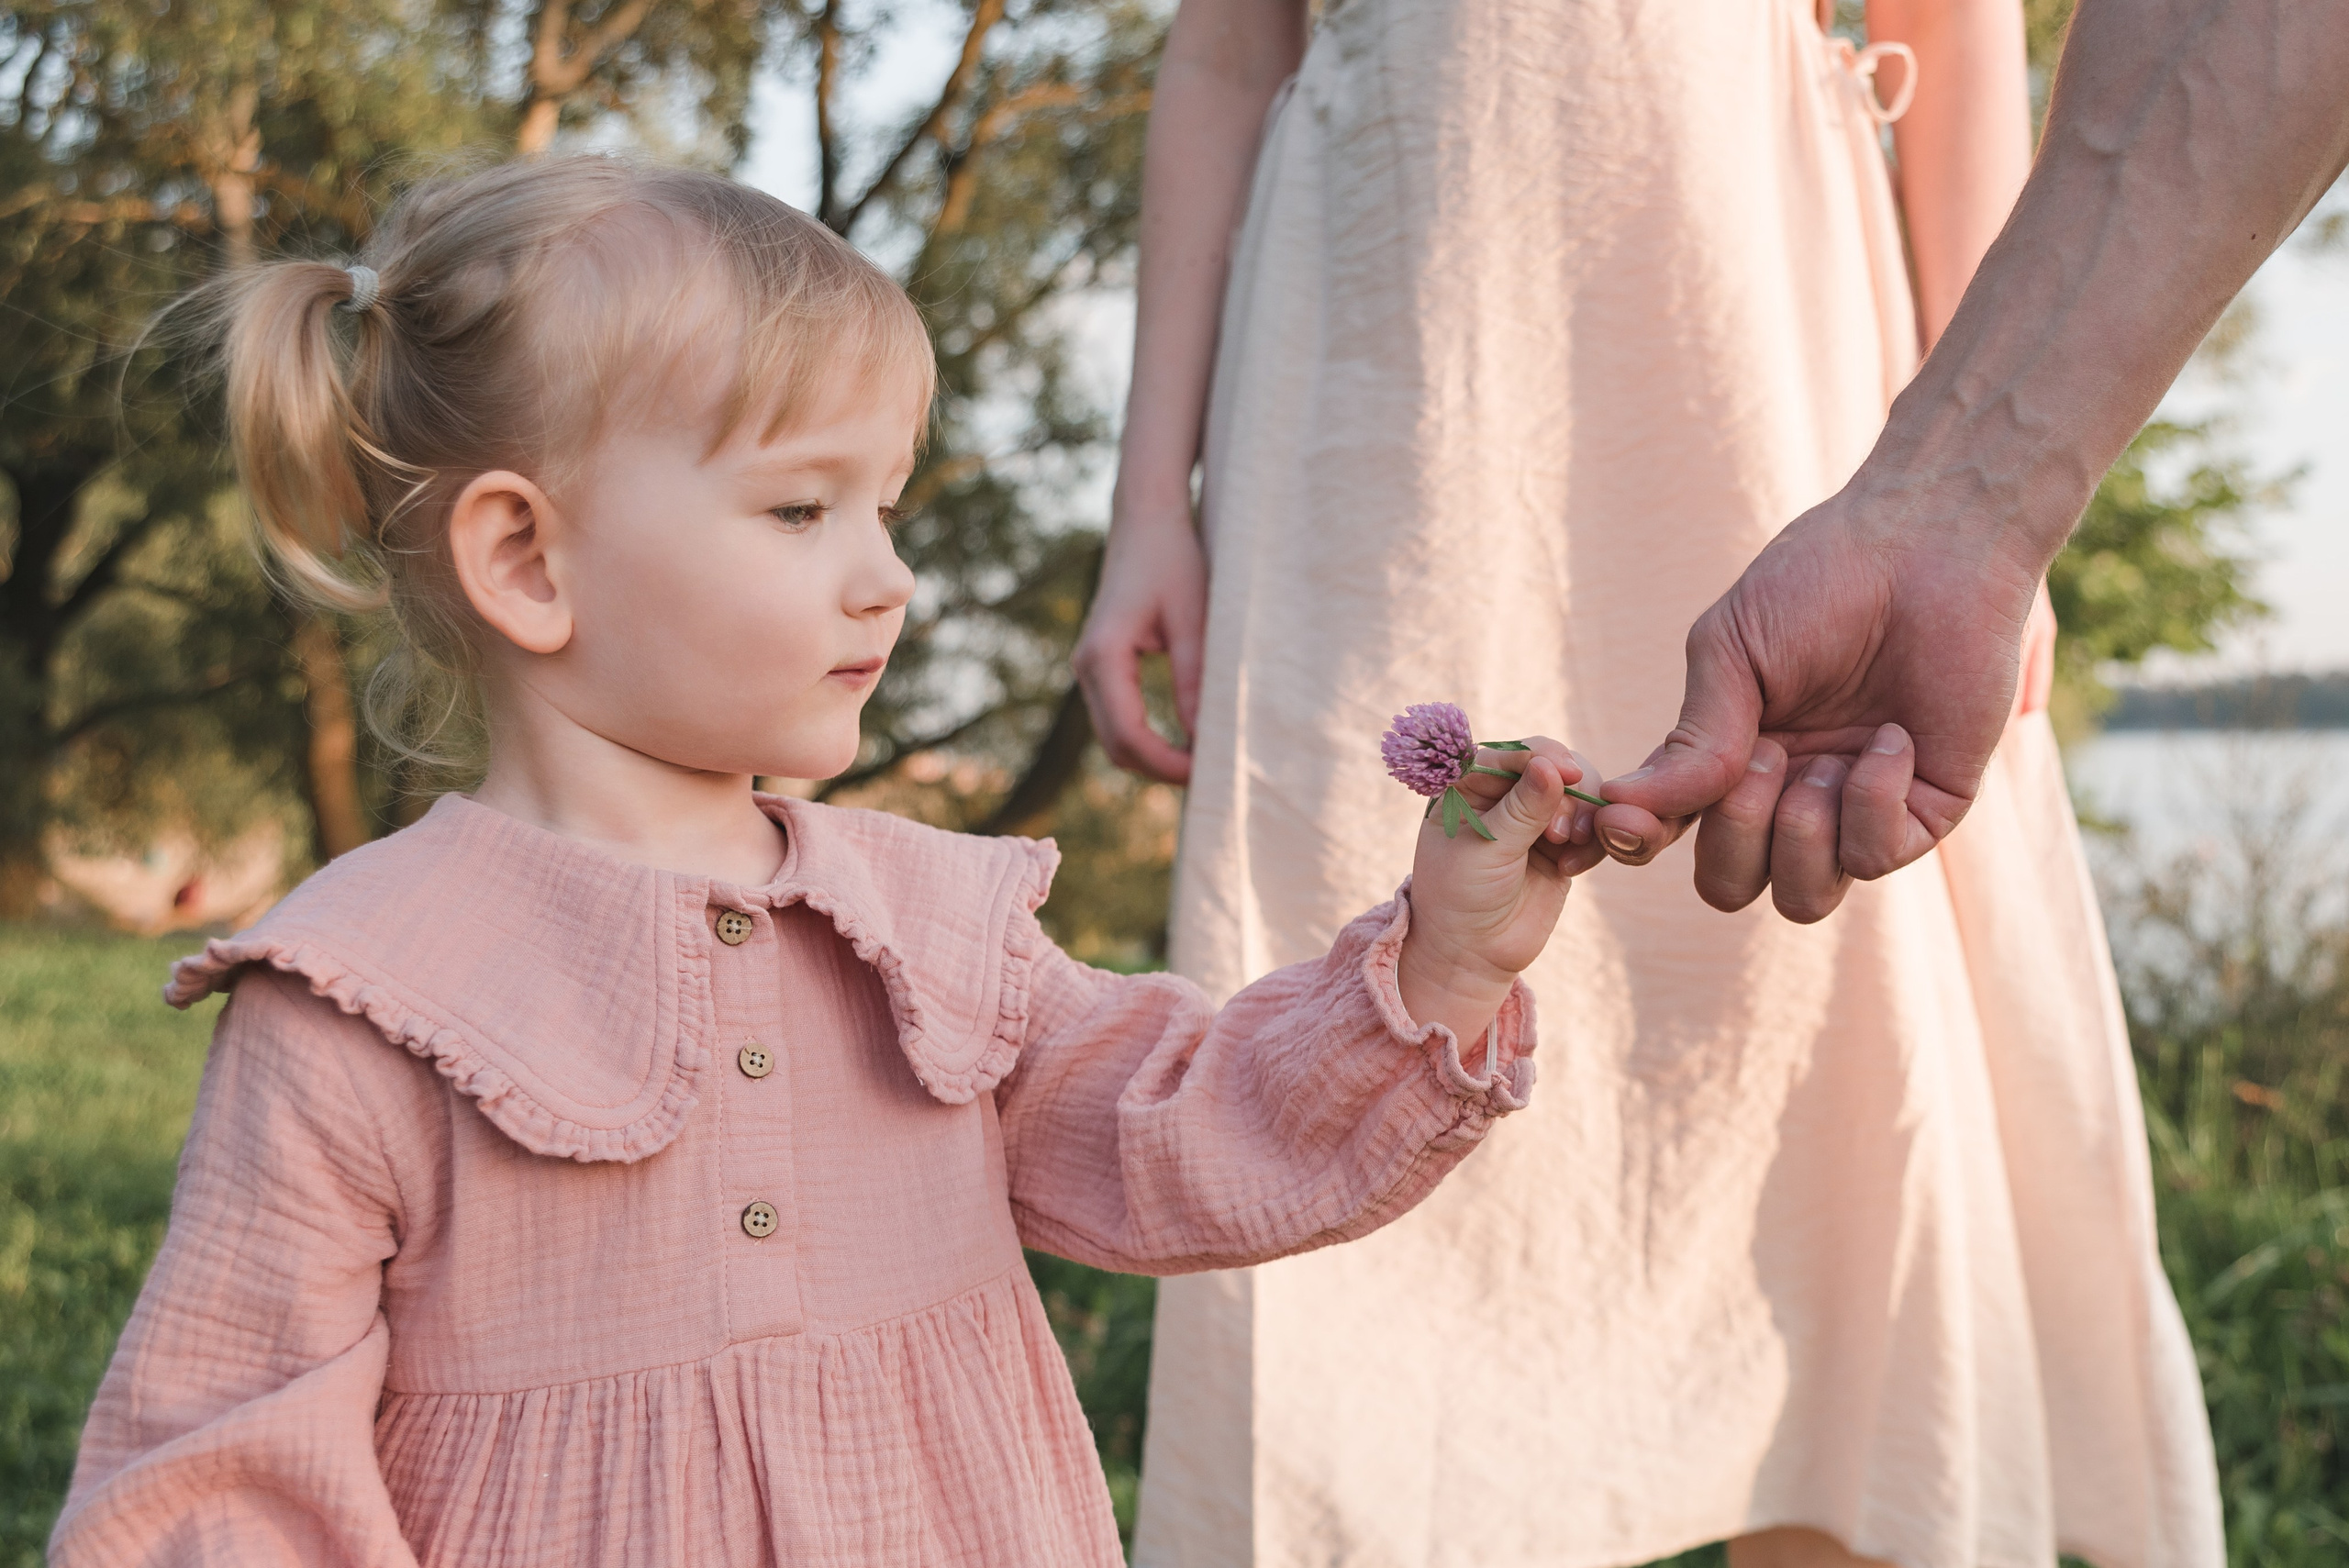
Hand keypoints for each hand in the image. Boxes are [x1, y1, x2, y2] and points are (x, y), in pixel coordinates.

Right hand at [1072, 496, 1207, 782]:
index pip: (1129, 735)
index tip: (1209, 771)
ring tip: (1202, 761)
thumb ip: (1196, 680)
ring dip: (1153, 758)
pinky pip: (1118, 719)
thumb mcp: (1194, 618)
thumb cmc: (1174, 559)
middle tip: (1211, 774)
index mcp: (1103, 655)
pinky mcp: (1102, 666)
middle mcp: (1086, 666)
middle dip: (1161, 769)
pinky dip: (1148, 739)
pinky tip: (1185, 740)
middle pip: (1116, 747)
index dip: (1168, 764)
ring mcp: (1090, 668)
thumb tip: (1204, 741)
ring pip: (1114, 738)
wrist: (1146, 519)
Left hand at [1398, 737, 1606, 1043]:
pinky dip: (1591, 839)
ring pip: (1578, 791)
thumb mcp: (1485, 850)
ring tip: (1566, 846)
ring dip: (1582, 812)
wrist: (1473, 953)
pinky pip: (1591, 826)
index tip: (1565, 771)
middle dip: (1567, 789)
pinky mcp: (1562, 844)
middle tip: (1559, 833)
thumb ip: (1521, 810)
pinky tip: (1570, 867)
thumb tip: (1552, 766)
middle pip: (1552, 763)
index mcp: (1469, 785)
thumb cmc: (1460, 897)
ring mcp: (1535, 818)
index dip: (1540, 756)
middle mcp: (1504, 794)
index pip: (1510, 753)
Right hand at [1593, 486, 2042, 921]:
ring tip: (1820, 759)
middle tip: (1767, 754)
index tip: (1626, 822)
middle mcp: (1788, 797)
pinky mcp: (1926, 811)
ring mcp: (1856, 810)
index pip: (1668, 836)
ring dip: (1799, 834)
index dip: (1639, 843)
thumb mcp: (1732, 651)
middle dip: (1735, 832)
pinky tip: (1889, 738)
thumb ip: (1691, 738)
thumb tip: (1626, 807)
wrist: (1927, 549)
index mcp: (1729, 760)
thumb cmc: (1820, 583)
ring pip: (1803, 899)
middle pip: (1729, 886)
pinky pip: (1875, 859)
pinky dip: (1870, 800)